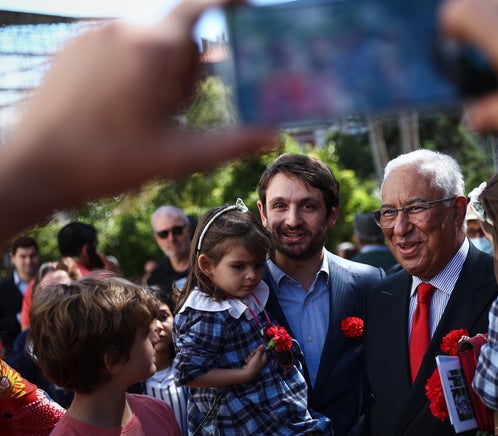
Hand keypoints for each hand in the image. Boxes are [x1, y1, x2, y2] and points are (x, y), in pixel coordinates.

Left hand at [2, 0, 274, 238]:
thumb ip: (232, 143)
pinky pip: (118, 47)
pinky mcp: (73, 46)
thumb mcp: (179, 156)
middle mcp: (123, 31)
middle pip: (177, 38)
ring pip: (148, 43)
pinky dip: (130, 69)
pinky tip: (118, 106)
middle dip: (186, 70)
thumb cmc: (109, 162)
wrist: (34, 167)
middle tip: (174, 111)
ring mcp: (94, 36)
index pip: (200, 8)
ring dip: (159, 71)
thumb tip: (273, 134)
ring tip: (143, 114)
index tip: (248, 4)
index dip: (228, 2)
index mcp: (153, 50)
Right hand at [243, 344, 267, 377]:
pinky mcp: (252, 365)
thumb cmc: (254, 364)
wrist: (247, 373)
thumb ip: (260, 350)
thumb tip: (263, 345)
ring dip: (250, 357)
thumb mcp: (257, 356)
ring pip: (253, 356)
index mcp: (264, 359)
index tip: (255, 351)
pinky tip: (247, 362)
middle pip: (258, 353)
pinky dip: (248, 360)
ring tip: (249, 360)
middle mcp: (261, 361)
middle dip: (253, 353)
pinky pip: (250, 360)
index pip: (263, 351)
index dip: (259, 350)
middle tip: (251, 355)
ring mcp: (256, 364)